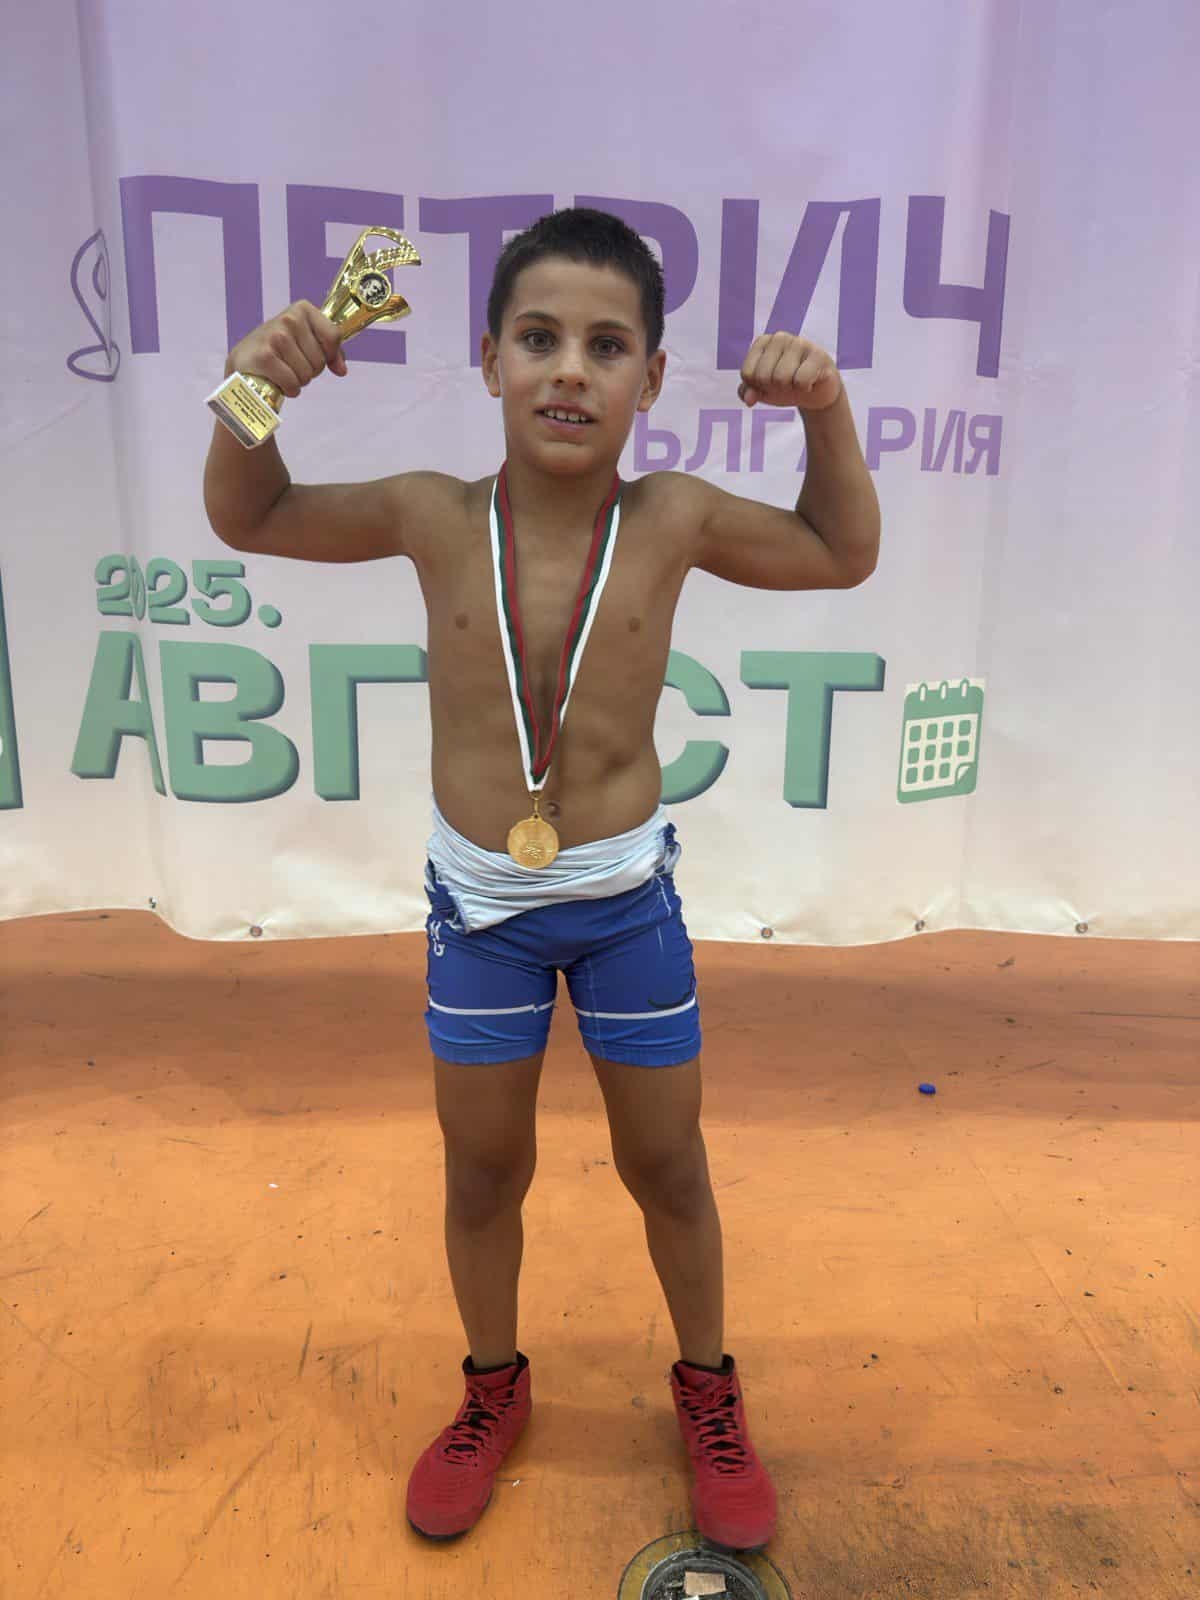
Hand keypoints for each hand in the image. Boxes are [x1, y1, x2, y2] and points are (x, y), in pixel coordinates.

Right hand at [225, 301, 346, 396]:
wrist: (243, 360)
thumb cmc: (277, 350)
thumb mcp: (304, 340)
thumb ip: (329, 350)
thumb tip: (342, 370)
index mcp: (302, 309)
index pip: (334, 336)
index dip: (329, 355)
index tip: (314, 357)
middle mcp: (289, 319)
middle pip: (320, 360)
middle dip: (310, 370)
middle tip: (291, 365)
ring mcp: (276, 337)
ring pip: (307, 374)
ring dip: (298, 381)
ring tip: (283, 372)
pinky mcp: (265, 357)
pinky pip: (292, 383)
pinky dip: (288, 389)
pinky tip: (278, 382)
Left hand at [738, 332, 840, 411]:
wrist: (816, 391)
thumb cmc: (785, 386)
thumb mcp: (762, 390)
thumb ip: (748, 392)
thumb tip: (748, 399)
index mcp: (762, 342)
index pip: (747, 373)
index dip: (758, 386)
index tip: (769, 383)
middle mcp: (780, 338)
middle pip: (763, 377)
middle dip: (773, 388)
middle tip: (786, 383)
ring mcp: (800, 343)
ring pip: (781, 378)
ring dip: (789, 388)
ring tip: (797, 382)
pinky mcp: (818, 354)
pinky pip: (801, 381)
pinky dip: (804, 389)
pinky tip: (810, 382)